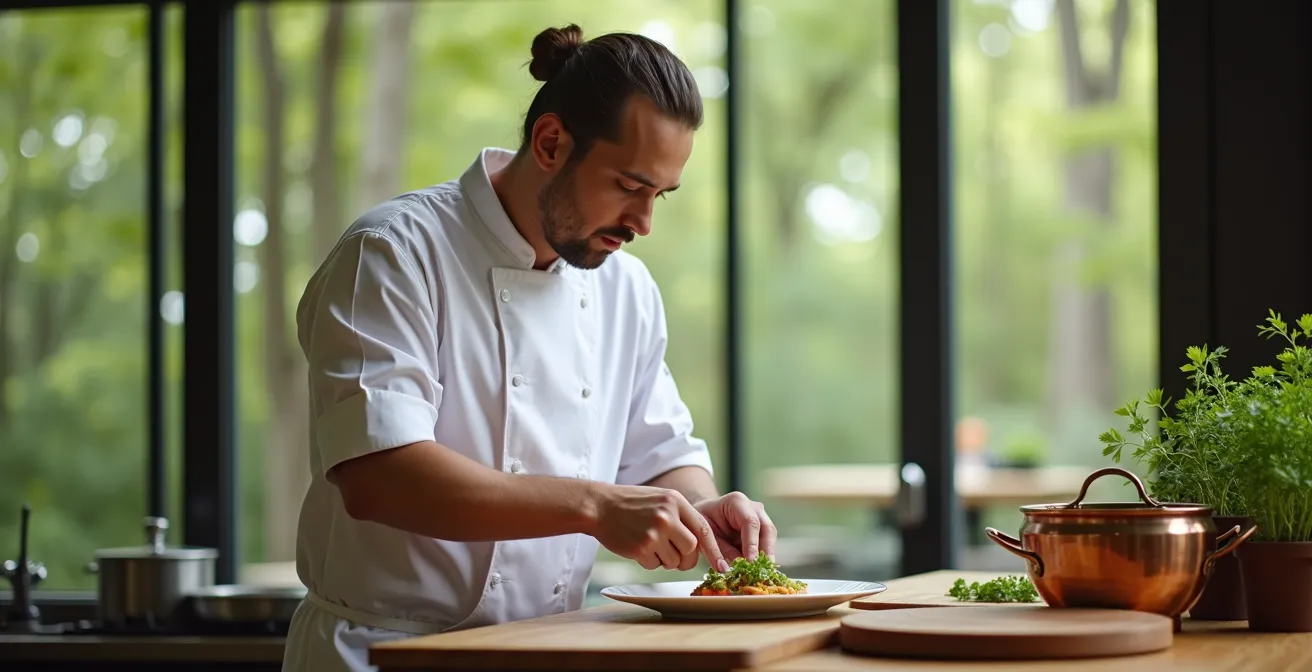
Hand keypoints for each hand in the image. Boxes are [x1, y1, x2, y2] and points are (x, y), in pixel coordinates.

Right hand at [594, 485, 728, 571]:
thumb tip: (700, 543)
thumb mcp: (660, 499)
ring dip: (665, 560)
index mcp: (675, 501)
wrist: (599, 506)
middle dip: (686, 559)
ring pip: (674, 561)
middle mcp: (667, 516)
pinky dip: (649, 562)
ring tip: (650, 545)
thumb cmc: (631, 504)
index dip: (713, 549)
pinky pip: (655, 565)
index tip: (720, 565)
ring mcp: (654, 532)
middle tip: (674, 556)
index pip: (703, 529)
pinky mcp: (640, 547)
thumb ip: (681, 516)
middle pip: (691, 549)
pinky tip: (638, 547)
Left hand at [692, 492, 776, 562]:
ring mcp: (760, 516)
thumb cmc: (702, 521)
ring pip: (770, 536)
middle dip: (766, 550)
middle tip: (763, 570)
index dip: (752, 543)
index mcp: (736, 502)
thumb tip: (731, 568)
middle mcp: (753, 507)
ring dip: (767, 555)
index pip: (750, 522)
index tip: (751, 561)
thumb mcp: (704, 534)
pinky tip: (759, 570)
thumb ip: (718, 549)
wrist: (706, 513)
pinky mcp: (762, 528)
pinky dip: (764, 556)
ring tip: (762, 573)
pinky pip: (767, 542)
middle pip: (767, 528)